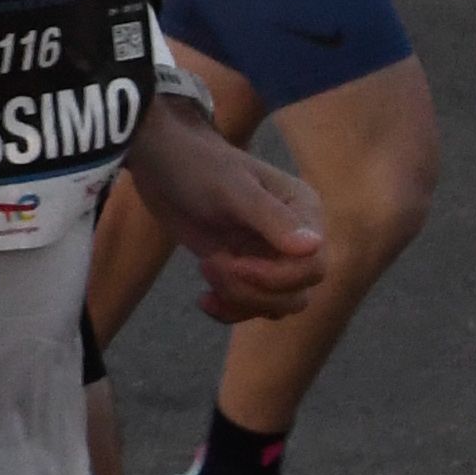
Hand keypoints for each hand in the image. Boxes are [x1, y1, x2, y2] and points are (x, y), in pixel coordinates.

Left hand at [128, 101, 325, 320]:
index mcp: (304, 211)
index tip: (234, 264)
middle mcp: (296, 238)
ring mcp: (271, 255)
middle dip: (252, 290)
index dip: (276, 277)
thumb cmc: (198, 166)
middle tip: (211, 265)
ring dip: (240, 299)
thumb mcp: (232, 190)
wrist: (162, 164)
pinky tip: (204, 299)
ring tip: (206, 268)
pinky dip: (230, 310)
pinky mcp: (247, 269)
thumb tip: (314, 247)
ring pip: (277, 305)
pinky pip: (254, 307)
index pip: (313, 267)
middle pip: (297, 293)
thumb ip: (272, 219)